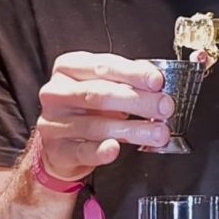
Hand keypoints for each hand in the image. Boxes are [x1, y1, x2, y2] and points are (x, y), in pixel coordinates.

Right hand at [36, 52, 173, 180]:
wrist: (61, 143)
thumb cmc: (86, 108)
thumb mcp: (101, 85)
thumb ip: (126, 80)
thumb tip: (158, 81)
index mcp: (68, 68)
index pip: (103, 66)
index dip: (133, 73)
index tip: (157, 81)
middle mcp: (57, 93)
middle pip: (99, 94)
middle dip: (137, 101)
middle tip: (164, 107)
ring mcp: (54, 122)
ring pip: (95, 125)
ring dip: (132, 129)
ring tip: (157, 133)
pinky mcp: (58, 150)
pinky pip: (82, 151)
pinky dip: (100, 151)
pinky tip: (115, 149)